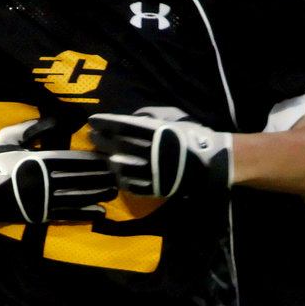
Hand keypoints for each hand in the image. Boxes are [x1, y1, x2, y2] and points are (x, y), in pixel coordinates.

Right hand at [0, 119, 116, 223]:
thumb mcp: (8, 138)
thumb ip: (31, 128)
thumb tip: (54, 120)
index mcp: (38, 160)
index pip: (71, 160)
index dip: (92, 160)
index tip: (108, 157)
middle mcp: (44, 181)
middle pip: (79, 178)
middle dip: (100, 176)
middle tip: (119, 174)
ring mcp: (43, 200)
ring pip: (77, 196)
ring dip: (97, 193)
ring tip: (114, 190)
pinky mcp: (40, 215)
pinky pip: (67, 215)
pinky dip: (84, 213)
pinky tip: (100, 211)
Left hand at [88, 107, 231, 196]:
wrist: (213, 162)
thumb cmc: (192, 136)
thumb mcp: (173, 117)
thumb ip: (150, 117)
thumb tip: (131, 118)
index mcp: (158, 132)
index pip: (124, 126)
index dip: (105, 123)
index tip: (92, 120)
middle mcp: (153, 152)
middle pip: (119, 145)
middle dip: (102, 140)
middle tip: (91, 136)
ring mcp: (155, 172)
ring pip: (122, 167)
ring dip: (108, 161)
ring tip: (102, 156)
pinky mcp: (157, 188)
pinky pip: (133, 186)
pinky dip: (121, 180)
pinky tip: (115, 174)